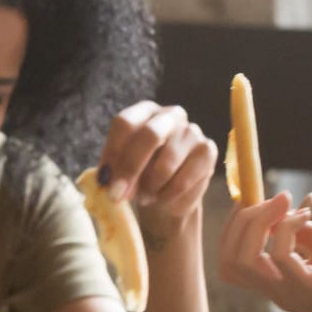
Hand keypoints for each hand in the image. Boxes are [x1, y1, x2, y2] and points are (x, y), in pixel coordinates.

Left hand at [97, 101, 215, 246]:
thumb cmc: (141, 175)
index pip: (125, 123)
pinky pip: (183, 181)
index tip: (104, 181)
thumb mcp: (121, 170)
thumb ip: (115, 173)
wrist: (169, 193)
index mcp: (144, 112)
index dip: (113, 153)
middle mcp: (170, 115)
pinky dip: (168, 196)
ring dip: (150, 189)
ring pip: (166, 165)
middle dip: (131, 169)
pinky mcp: (208, 151)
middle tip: (118, 196)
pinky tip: (163, 198)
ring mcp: (192, 131)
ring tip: (145, 197)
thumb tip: (111, 185)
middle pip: (150, 135)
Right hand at [218, 193, 311, 311]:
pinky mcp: (309, 290)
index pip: (230, 259)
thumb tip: (279, 215)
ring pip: (242, 259)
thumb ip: (302, 232)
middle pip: (227, 260)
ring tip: (287, 204)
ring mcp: (289, 292)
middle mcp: (277, 289)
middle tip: (274, 199)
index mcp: (279, 280)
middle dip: (241, 221)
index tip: (261, 198)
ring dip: (258, 222)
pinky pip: (278, 255)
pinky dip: (288, 227)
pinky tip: (308, 217)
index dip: (236, 225)